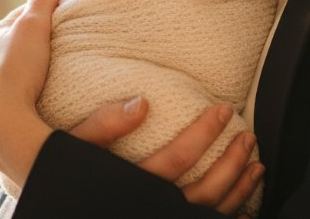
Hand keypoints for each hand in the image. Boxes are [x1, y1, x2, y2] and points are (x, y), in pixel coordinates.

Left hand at [0, 0, 61, 186]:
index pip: (17, 19)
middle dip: (27, 45)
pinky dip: (22, 98)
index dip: (36, 14)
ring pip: (5, 76)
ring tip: (48, 77)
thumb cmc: (15, 69)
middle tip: (54, 45)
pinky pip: (9, 101)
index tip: (55, 14)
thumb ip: (42, 0)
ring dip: (23, 74)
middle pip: (9, 47)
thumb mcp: (33, 26)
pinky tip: (35, 104)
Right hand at [71, 100, 263, 216]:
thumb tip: (142, 103)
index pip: (178, 160)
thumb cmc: (58, 172)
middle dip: (232, 162)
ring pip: (209, 212)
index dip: (204, 134)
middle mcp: (147, 209)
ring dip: (239, 187)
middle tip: (248, 135)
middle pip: (203, 192)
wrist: (52, 204)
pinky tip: (245, 203)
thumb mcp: (70, 145)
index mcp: (129, 187)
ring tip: (256, 162)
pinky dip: (229, 216)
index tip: (223, 109)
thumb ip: (102, 125)